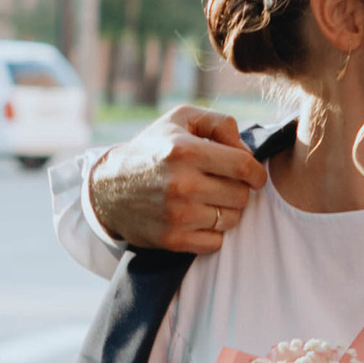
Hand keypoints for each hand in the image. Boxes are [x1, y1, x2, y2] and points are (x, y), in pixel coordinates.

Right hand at [87, 107, 267, 256]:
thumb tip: (246, 152)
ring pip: (231, 220)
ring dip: (226, 211)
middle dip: (238, 190)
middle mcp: (181, 184)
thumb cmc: (153, 149)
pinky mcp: (172, 239)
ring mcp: (177, 215)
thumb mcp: (181, 120)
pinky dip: (213, 233)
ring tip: (208, 200)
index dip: (256, 173)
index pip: (244, 167)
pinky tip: (198, 218)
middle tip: (221, 185)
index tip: (254, 177)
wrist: (107, 188)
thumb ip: (220, 124)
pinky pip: (216, 242)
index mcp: (186, 151)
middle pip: (241, 196)